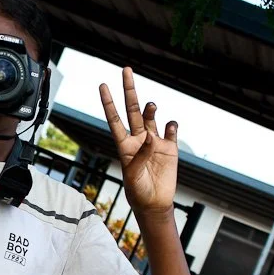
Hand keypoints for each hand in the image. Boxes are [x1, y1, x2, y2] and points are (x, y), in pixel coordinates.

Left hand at [100, 67, 178, 214]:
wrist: (154, 203)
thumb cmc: (137, 191)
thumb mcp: (133, 175)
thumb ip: (141, 155)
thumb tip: (152, 136)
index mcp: (124, 145)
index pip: (114, 119)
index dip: (108, 102)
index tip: (103, 85)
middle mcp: (138, 139)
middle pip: (132, 110)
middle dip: (129, 90)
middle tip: (126, 70)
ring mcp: (154, 142)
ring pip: (151, 117)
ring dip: (150, 109)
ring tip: (151, 107)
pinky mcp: (170, 147)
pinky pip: (170, 130)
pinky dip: (170, 125)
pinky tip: (169, 127)